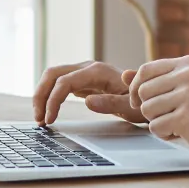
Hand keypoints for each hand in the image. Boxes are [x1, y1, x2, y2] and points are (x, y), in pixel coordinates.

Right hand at [32, 61, 147, 125]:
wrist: (150, 95)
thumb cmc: (142, 102)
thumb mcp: (131, 107)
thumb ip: (111, 103)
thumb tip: (87, 101)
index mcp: (98, 71)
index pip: (65, 81)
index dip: (53, 100)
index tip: (49, 120)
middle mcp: (88, 67)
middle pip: (54, 73)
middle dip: (41, 94)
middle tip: (39, 119)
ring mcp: (85, 72)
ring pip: (54, 77)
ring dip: (43, 94)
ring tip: (41, 118)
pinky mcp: (84, 80)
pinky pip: (61, 84)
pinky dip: (51, 95)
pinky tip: (49, 111)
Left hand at [128, 55, 188, 160]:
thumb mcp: (186, 85)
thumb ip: (157, 79)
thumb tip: (124, 76)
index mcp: (187, 63)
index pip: (146, 70)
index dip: (135, 86)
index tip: (137, 100)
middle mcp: (188, 75)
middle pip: (143, 91)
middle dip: (148, 107)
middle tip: (166, 115)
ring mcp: (188, 95)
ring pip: (147, 109)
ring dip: (157, 121)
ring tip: (176, 122)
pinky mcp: (186, 117)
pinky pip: (156, 127)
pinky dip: (164, 134)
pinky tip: (181, 132)